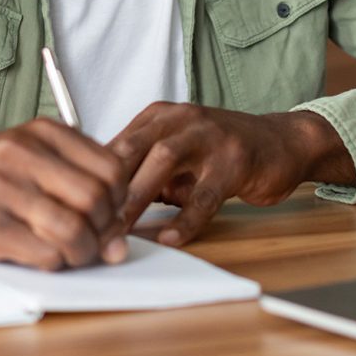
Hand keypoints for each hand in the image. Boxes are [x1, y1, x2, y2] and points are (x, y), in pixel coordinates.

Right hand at [0, 118, 129, 270]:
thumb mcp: (31, 160)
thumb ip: (78, 189)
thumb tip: (119, 243)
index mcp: (42, 132)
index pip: (111, 168)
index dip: (119, 200)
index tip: (106, 214)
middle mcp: (24, 154)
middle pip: (96, 200)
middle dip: (103, 231)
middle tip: (92, 241)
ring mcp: (4, 189)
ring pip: (74, 231)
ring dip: (82, 253)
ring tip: (71, 253)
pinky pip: (45, 254)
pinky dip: (56, 263)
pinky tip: (44, 256)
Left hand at [109, 103, 353, 246]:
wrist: (280, 142)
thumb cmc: (220, 152)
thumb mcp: (175, 154)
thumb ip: (142, 173)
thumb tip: (101, 206)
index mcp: (157, 116)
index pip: (114, 146)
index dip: (92, 179)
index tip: (75, 211)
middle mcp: (179, 119)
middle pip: (130, 149)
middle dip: (106, 189)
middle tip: (88, 225)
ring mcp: (208, 137)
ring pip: (162, 163)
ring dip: (136, 198)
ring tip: (120, 231)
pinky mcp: (234, 160)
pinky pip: (204, 194)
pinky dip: (185, 219)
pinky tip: (170, 239)